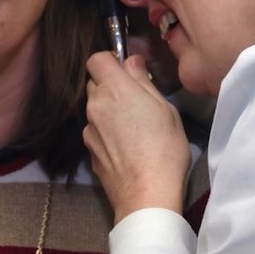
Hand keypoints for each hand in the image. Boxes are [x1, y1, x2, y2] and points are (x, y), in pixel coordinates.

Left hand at [84, 52, 191, 223]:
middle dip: (111, 85)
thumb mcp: (165, 109)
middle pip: (94, 83)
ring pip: (95, 108)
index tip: (126, 69)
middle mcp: (96, 106)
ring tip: (134, 126)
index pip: (96, 59)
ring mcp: (89, 129)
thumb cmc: (164, 150)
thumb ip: (143, 82)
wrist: (147, 195)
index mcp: (115, 89)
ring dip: (109, 109)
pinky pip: (96, 130)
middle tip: (136, 98)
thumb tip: (132, 63)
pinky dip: (107, 131)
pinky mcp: (89, 150)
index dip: (110, 60)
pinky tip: (127, 145)